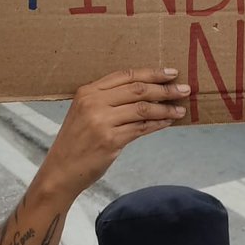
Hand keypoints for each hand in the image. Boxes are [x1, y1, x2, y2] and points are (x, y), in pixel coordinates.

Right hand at [35, 68, 189, 202]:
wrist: (60, 172)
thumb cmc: (76, 142)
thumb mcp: (84, 113)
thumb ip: (108, 100)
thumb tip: (147, 92)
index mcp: (88, 91)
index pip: (126, 75)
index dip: (152, 72)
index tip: (171, 73)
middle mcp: (93, 103)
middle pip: (138, 89)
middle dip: (165, 89)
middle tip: (184, 89)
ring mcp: (101, 121)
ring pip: (143, 109)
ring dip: (166, 109)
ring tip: (181, 109)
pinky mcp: (110, 140)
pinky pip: (141, 128)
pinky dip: (158, 124)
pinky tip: (168, 122)